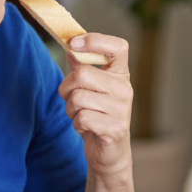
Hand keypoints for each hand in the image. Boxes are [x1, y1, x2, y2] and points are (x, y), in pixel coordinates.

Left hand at [60, 34, 133, 178]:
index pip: (118, 47)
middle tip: (72, 98)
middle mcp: (125, 90)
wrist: (110, 152)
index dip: (95, 40)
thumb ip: (83, 67)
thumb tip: (71, 46)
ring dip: (70, 109)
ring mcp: (121, 110)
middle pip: (83, 74)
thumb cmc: (99, 116)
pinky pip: (82, 118)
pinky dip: (77, 124)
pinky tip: (86, 128)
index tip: (75, 43)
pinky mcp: (114, 129)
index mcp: (121, 75)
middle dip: (67, 88)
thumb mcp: (92, 89)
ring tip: (81, 115)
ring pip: (78, 98)